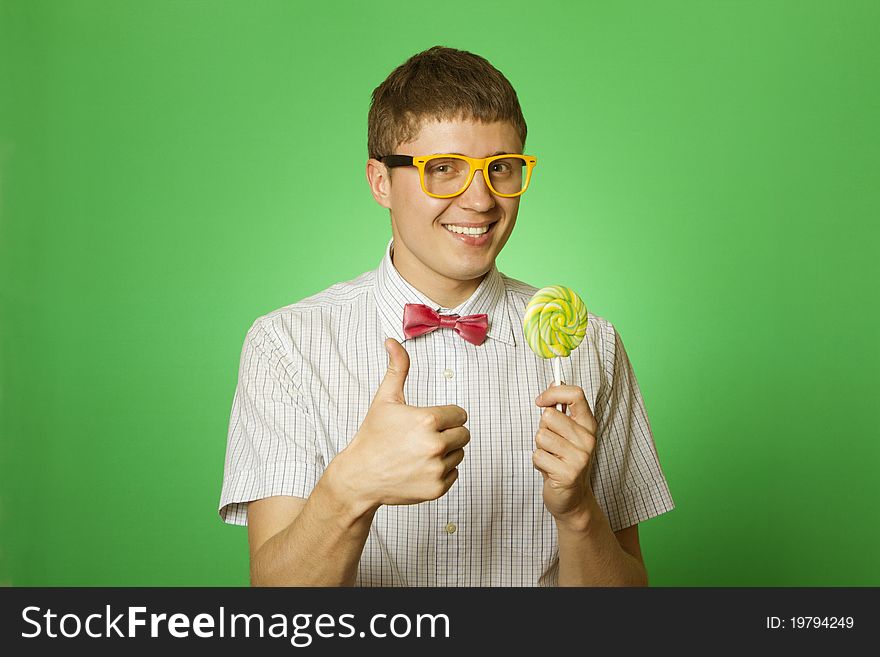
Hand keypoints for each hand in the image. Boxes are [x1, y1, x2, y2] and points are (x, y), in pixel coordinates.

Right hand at [335, 338, 468, 507]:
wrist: (360, 477)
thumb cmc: (372, 436)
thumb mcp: (385, 399)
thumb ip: (397, 368)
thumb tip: (392, 341)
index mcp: (428, 420)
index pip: (460, 414)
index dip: (445, 416)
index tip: (428, 422)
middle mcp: (435, 445)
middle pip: (464, 434)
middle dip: (448, 434)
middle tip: (423, 438)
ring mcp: (437, 469)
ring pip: (459, 454)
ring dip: (445, 453)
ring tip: (419, 453)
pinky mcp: (437, 489)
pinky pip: (454, 473)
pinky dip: (441, 472)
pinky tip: (419, 468)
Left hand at [533, 384, 598, 526]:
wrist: (572, 498)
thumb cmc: (564, 461)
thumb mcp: (565, 432)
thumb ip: (560, 409)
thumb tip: (554, 382)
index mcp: (588, 425)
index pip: (575, 394)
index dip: (553, 392)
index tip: (540, 401)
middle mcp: (588, 439)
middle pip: (549, 415)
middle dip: (542, 429)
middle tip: (551, 444)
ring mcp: (580, 457)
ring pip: (541, 435)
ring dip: (540, 448)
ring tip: (551, 458)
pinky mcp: (568, 473)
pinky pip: (537, 455)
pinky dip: (538, 463)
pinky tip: (549, 470)